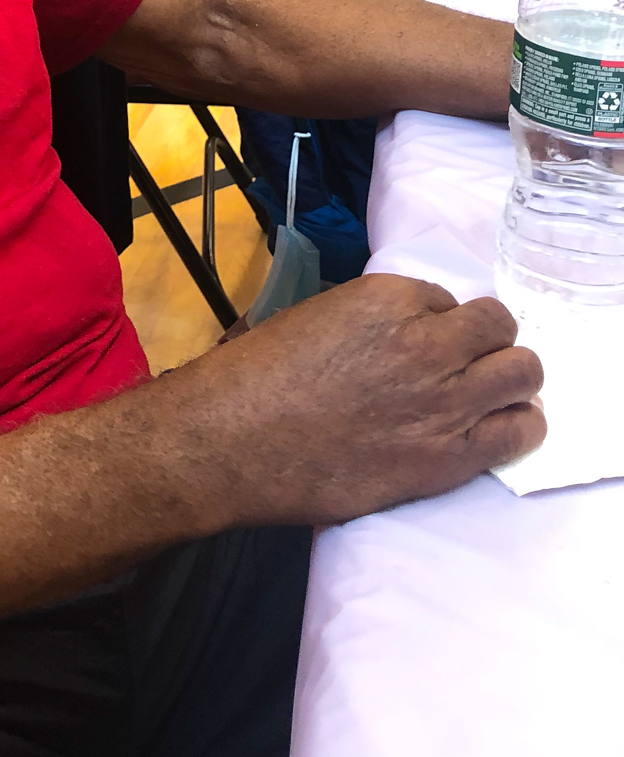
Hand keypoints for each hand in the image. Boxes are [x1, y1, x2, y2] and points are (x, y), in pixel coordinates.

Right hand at [175, 273, 542, 526]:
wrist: (233, 442)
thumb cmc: (256, 375)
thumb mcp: (313, 317)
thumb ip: (368, 321)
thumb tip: (393, 337)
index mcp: (387, 298)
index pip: (449, 298)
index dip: (438, 320)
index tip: (422, 341)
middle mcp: (426, 342)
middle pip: (499, 327)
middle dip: (487, 340)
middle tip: (465, 362)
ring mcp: (443, 401)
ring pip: (523, 371)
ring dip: (509, 376)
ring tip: (489, 392)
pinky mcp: (448, 458)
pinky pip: (519, 432)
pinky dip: (519, 425)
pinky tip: (500, 427)